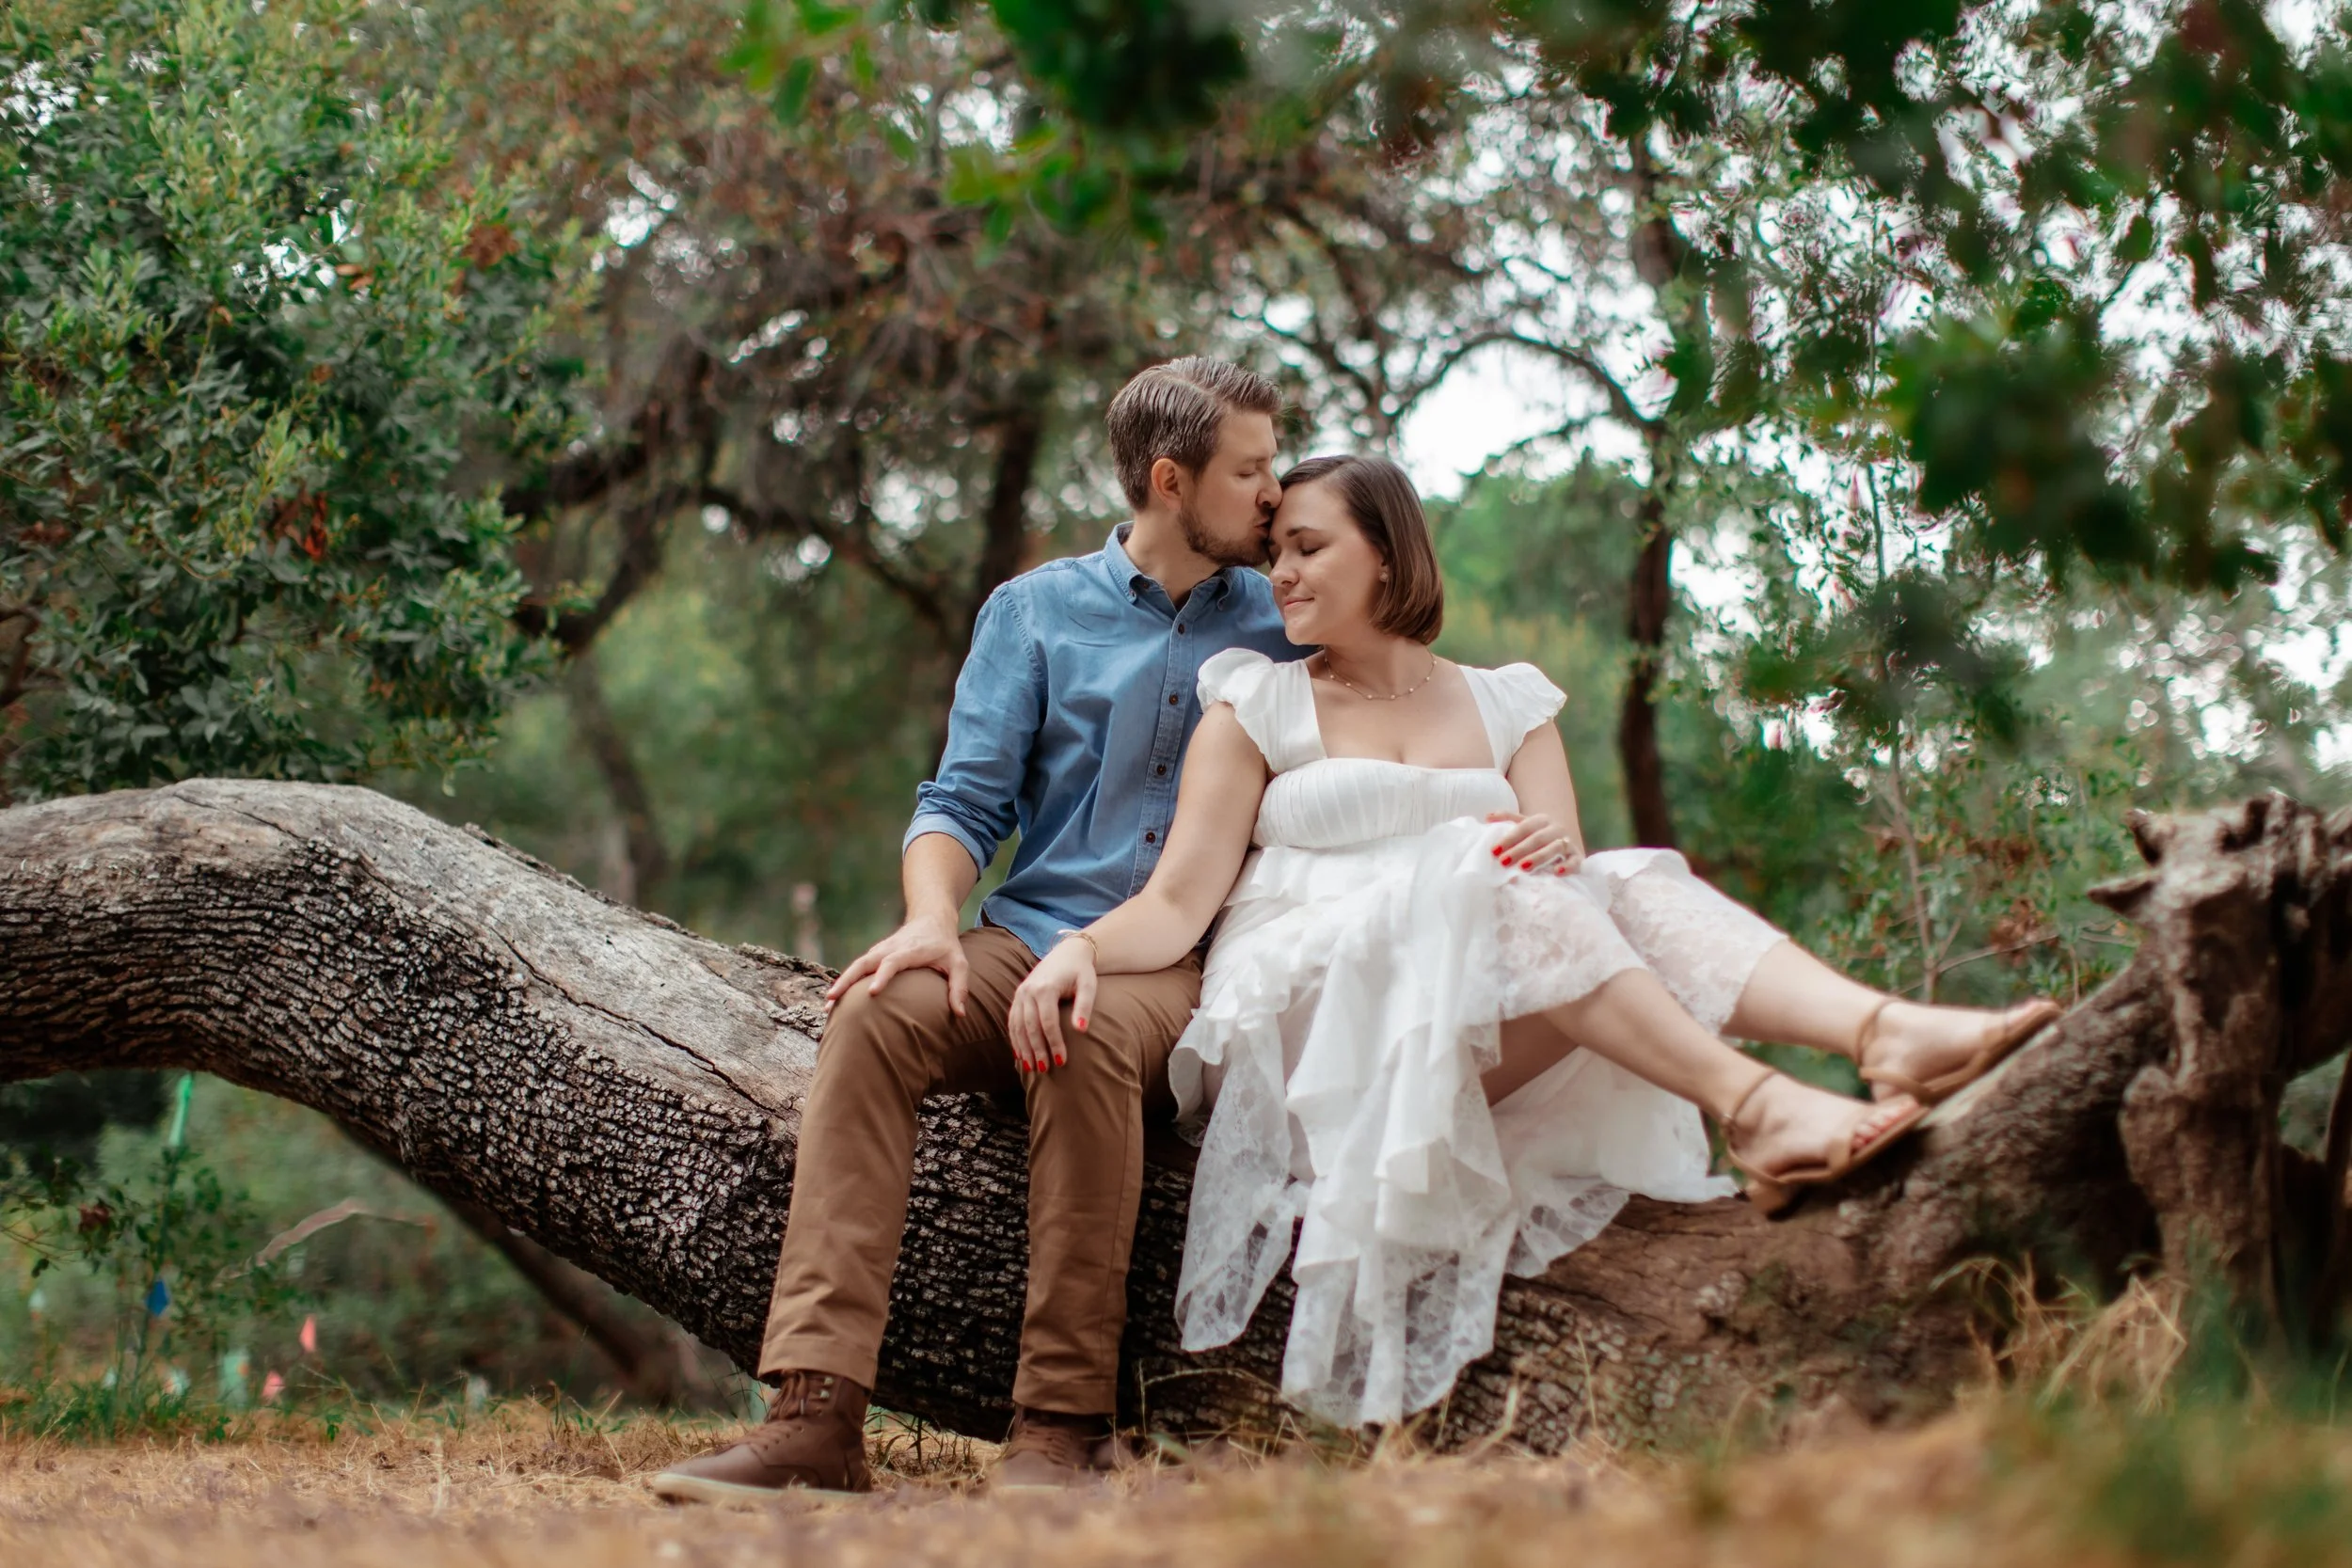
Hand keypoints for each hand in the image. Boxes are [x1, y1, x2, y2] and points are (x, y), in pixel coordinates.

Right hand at [824, 911, 969, 1015]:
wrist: (931, 918)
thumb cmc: (946, 945)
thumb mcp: (959, 963)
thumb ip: (959, 987)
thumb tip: (960, 1015)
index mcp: (909, 950)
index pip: (892, 962)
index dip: (882, 976)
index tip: (873, 992)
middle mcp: (890, 949)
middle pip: (863, 963)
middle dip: (847, 980)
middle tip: (832, 1000)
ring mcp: (880, 951)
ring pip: (856, 965)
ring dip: (841, 983)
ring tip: (827, 1004)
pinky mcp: (875, 955)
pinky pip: (857, 968)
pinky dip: (845, 981)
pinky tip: (835, 999)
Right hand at [1007, 936, 1098, 1073]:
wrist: (1067, 952)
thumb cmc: (1081, 971)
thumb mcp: (1088, 985)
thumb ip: (1084, 1006)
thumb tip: (1081, 1030)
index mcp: (1045, 988)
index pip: (1048, 1022)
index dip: (1054, 1043)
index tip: (1061, 1061)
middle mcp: (1028, 991)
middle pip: (1030, 1026)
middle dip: (1037, 1049)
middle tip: (1044, 1069)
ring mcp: (1020, 993)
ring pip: (1018, 1026)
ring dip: (1023, 1048)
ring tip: (1030, 1067)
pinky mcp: (1018, 996)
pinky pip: (1012, 1020)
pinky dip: (1015, 1038)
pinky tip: (1019, 1054)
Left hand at [1485, 811, 1583, 875]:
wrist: (1566, 838)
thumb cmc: (1539, 835)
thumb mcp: (1525, 825)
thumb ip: (1508, 819)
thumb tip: (1487, 817)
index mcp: (1541, 820)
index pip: (1523, 827)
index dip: (1508, 839)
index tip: (1493, 851)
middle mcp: (1555, 828)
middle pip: (1537, 838)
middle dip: (1519, 850)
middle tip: (1503, 862)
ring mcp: (1567, 842)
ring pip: (1554, 848)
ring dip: (1538, 857)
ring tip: (1523, 867)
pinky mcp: (1577, 856)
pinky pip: (1575, 861)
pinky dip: (1567, 866)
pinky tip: (1556, 873)